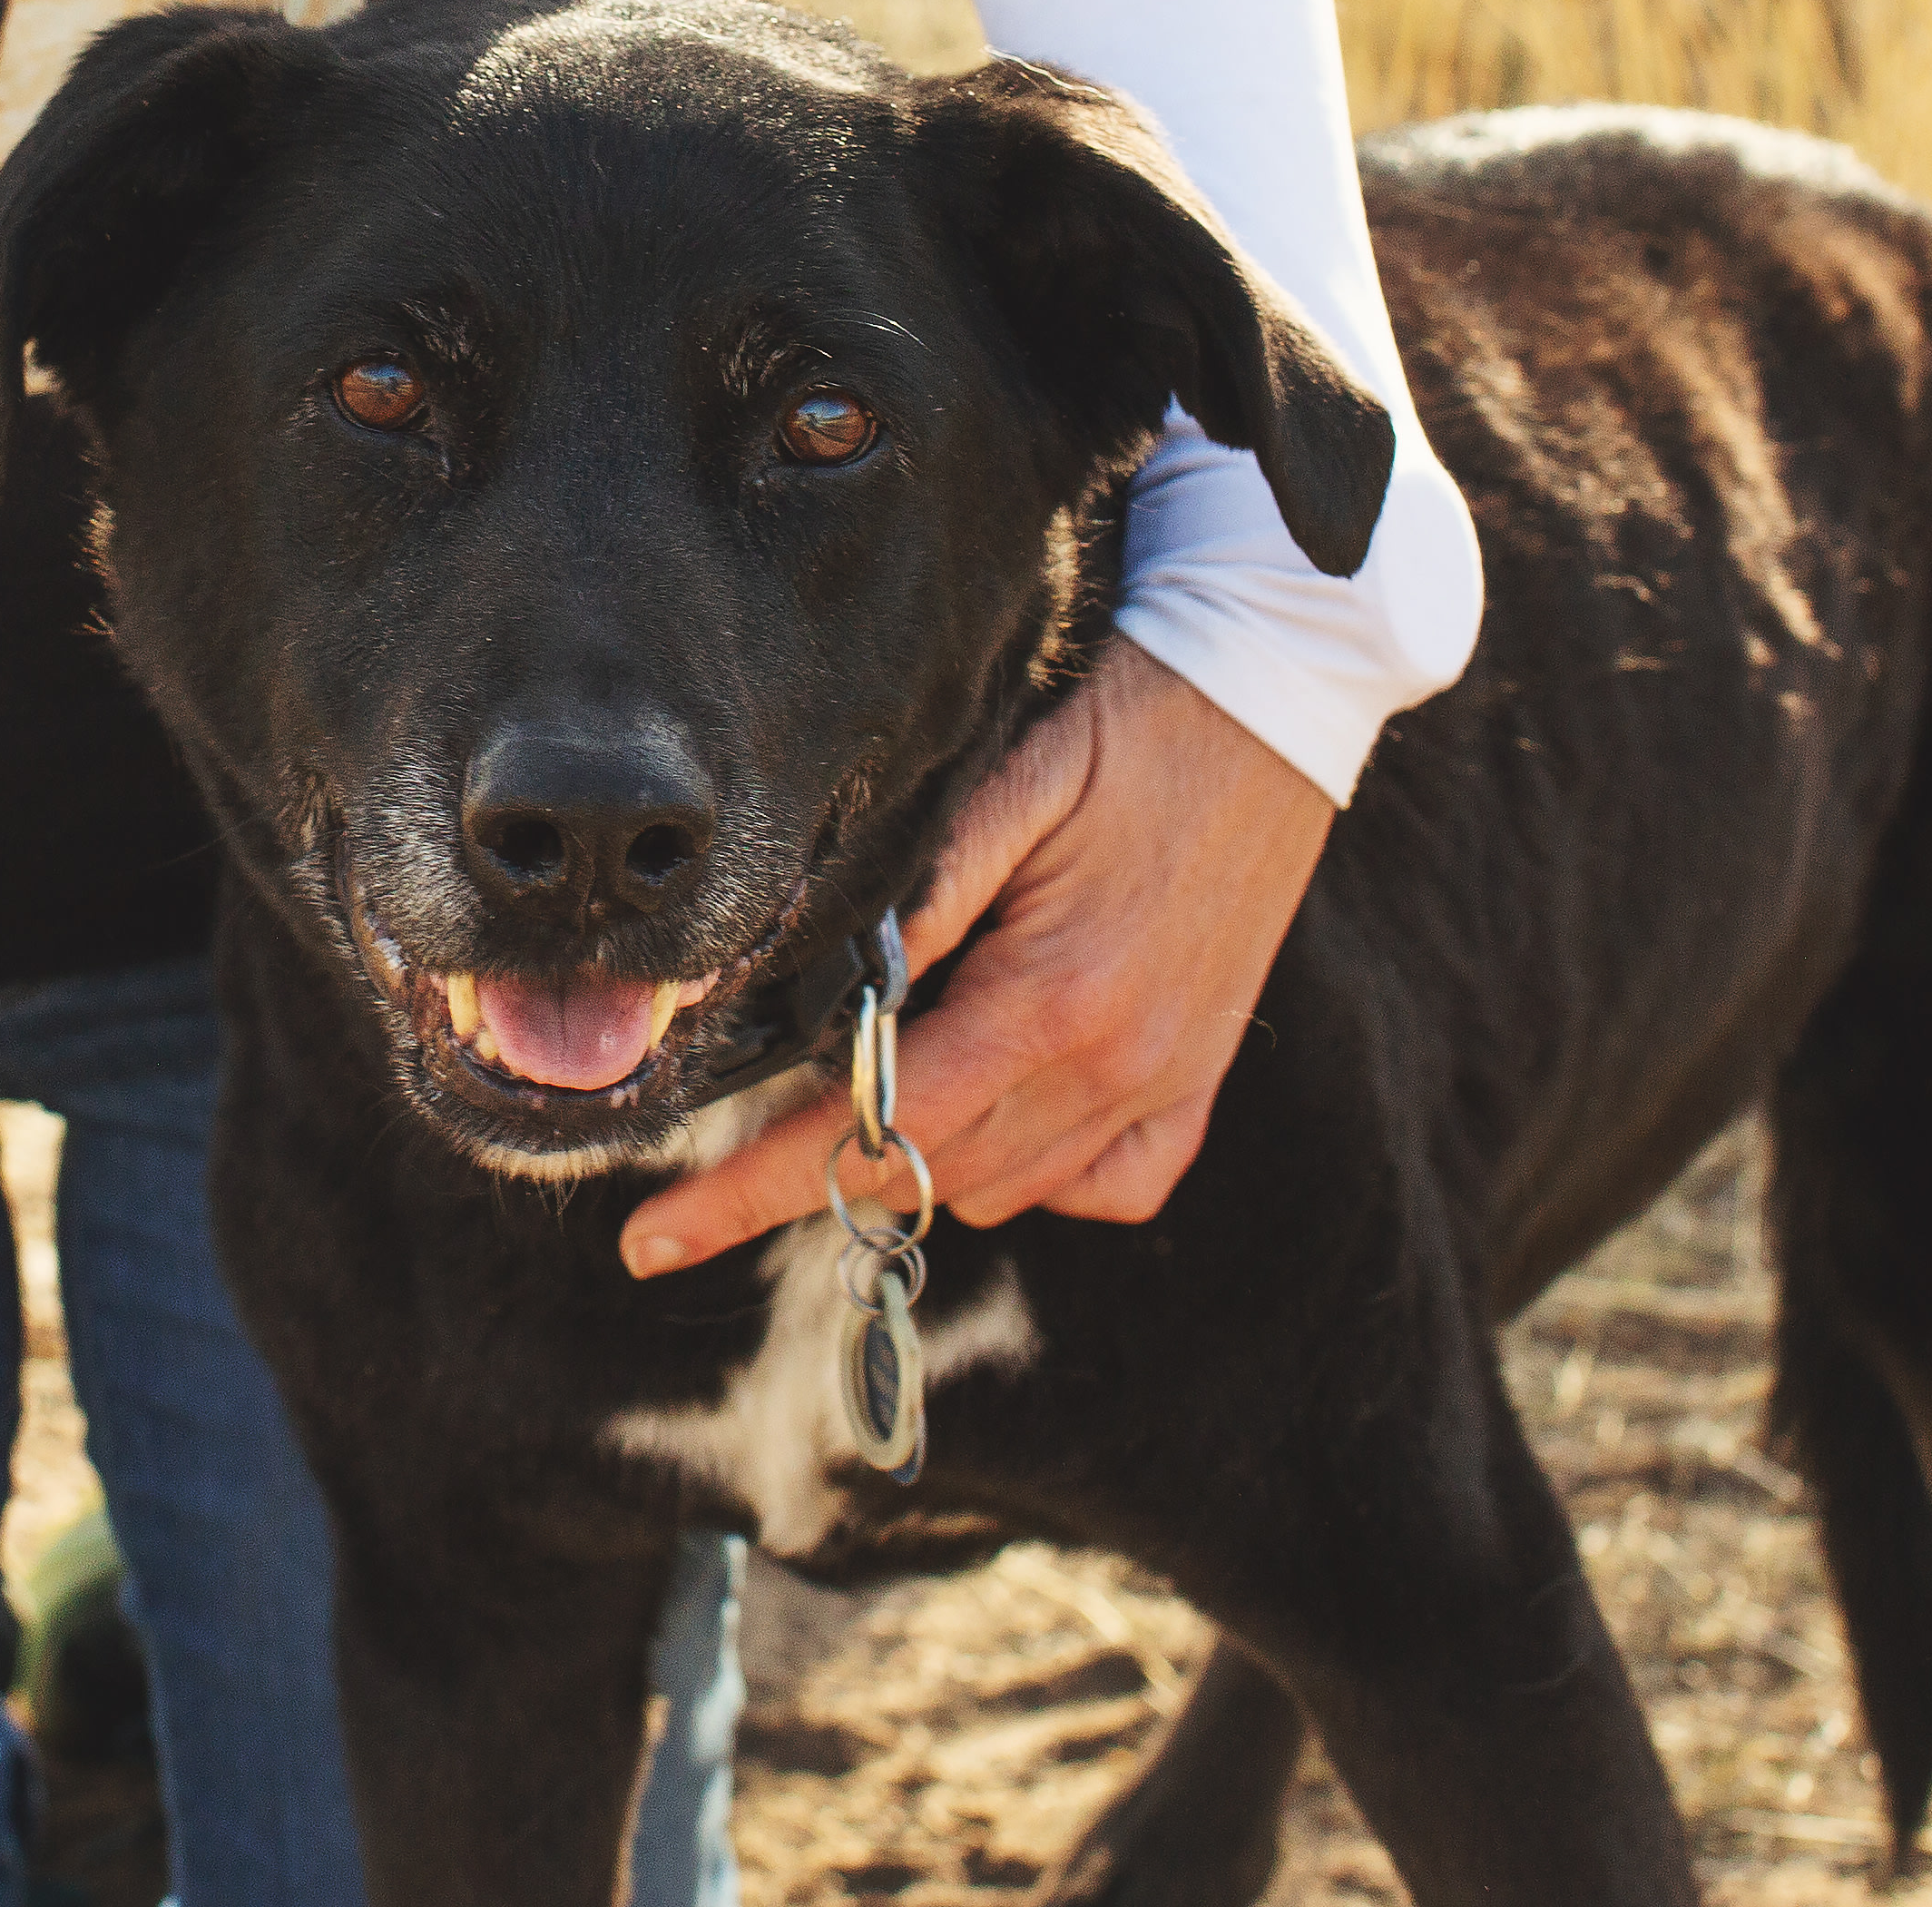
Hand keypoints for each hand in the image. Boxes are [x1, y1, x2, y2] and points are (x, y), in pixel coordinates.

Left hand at [617, 642, 1327, 1277]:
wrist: (1276, 694)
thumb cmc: (1129, 723)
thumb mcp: (1007, 787)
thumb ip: (911, 900)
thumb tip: (802, 981)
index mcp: (1050, 1000)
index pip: (872, 1134)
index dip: (751, 1191)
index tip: (656, 1237)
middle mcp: (1114, 1065)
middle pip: (930, 1175)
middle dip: (818, 1172)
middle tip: (732, 1149)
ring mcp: (1166, 1082)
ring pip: (1006, 1188)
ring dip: (926, 1155)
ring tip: (880, 1071)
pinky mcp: (1199, 1078)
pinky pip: (1105, 1183)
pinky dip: (1039, 1166)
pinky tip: (1000, 1096)